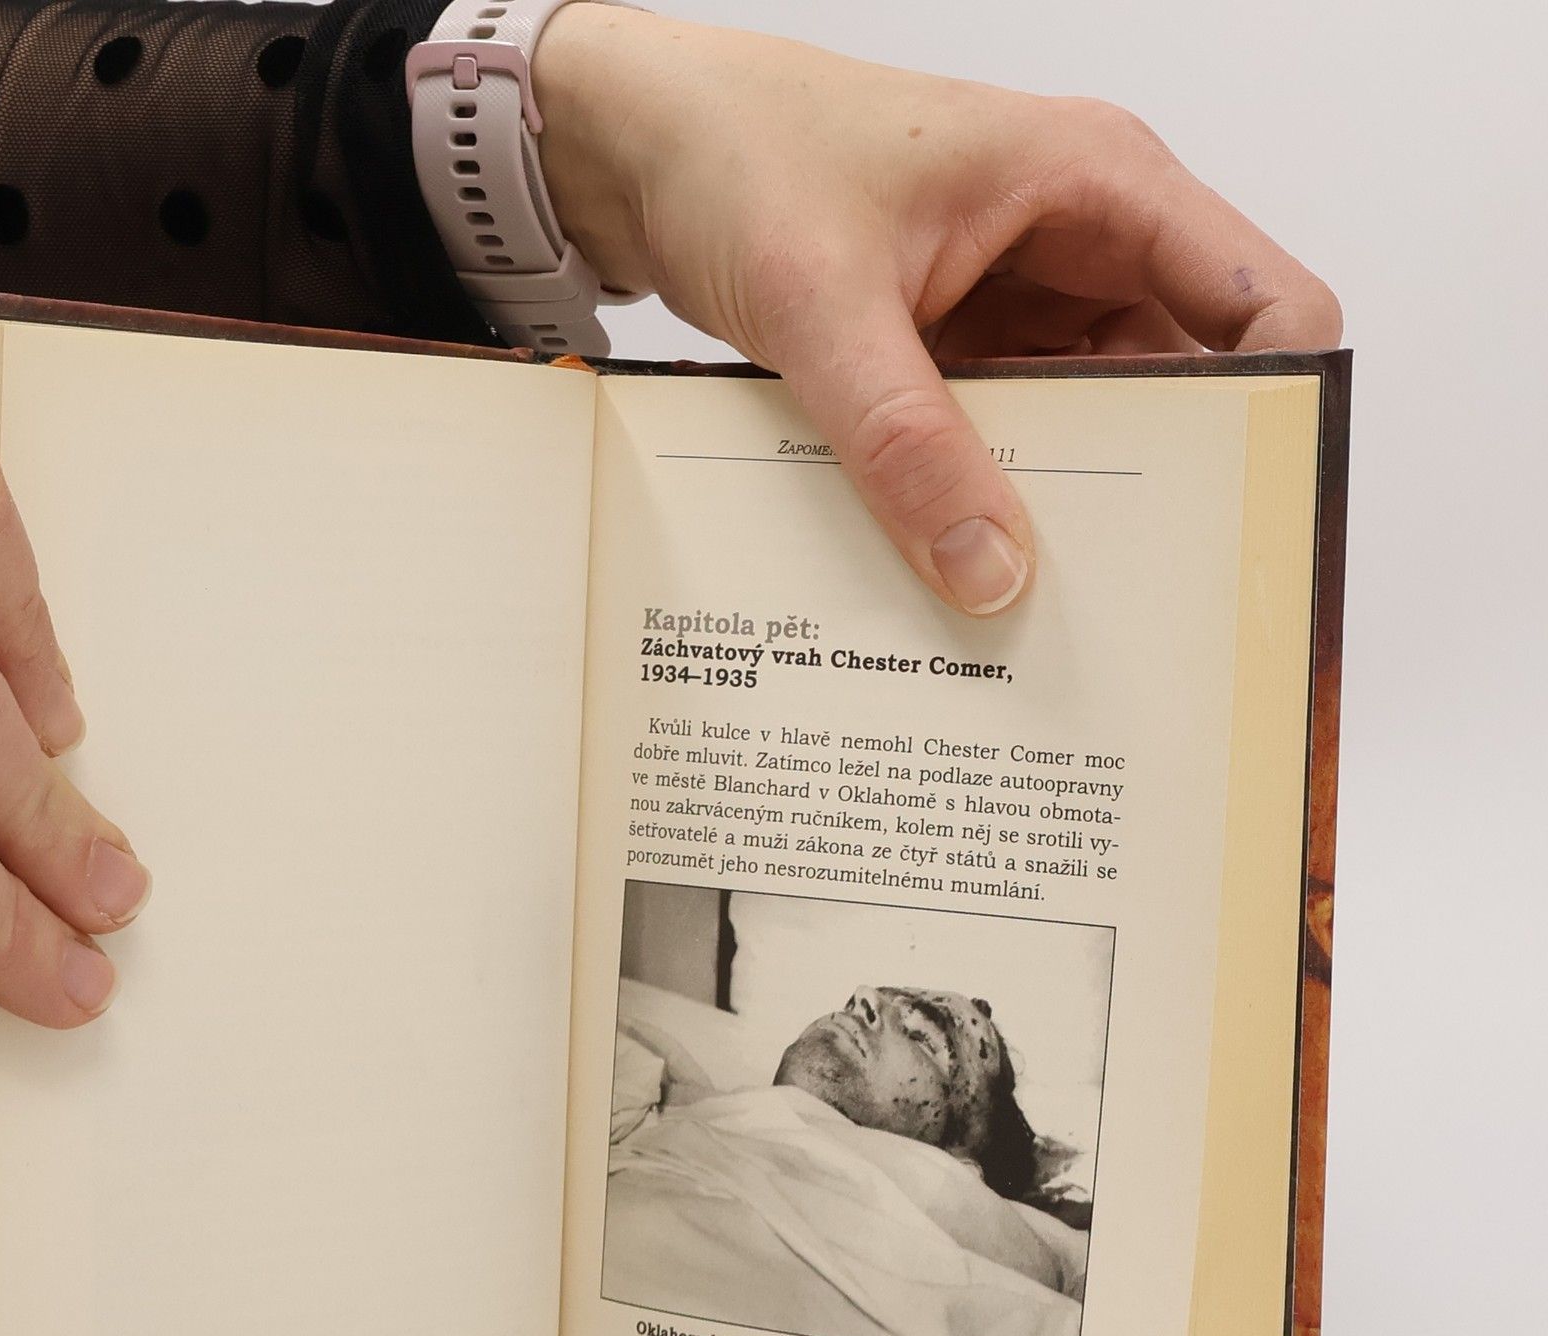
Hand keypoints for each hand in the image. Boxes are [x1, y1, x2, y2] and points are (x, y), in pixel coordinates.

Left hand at [535, 8, 1341, 615]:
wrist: (637, 147)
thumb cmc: (738, 155)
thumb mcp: (825, 306)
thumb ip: (907, 443)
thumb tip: (990, 573)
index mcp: (1099, 185)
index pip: (1263, 304)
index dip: (1276, 419)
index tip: (1248, 533)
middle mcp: (1081, 242)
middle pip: (1186, 385)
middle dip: (1172, 488)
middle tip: (1144, 611)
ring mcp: (1021, 301)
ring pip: (1093, 425)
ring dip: (1073, 505)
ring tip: (1053, 610)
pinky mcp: (960, 349)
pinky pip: (1009, 438)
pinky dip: (994, 497)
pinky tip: (971, 568)